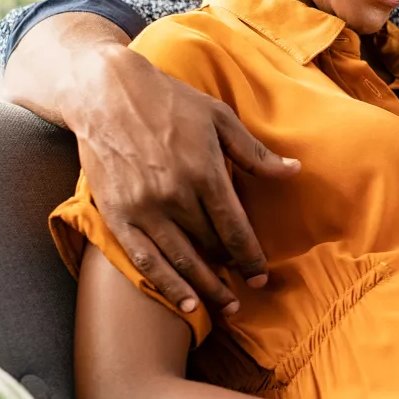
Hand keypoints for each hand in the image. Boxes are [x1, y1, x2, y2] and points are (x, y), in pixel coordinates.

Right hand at [66, 44, 300, 312]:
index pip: (235, 227)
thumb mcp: (219, 118)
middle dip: (231, 271)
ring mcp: (143, 207)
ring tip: (225, 306)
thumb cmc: (169, 101)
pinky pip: (144, 259)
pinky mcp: (116, 214)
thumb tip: (293, 171)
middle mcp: (174, 195)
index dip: (251, 256)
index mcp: (204, 171)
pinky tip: (184, 303)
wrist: (105, 92)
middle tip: (246, 291)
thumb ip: (255, 153)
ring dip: (205, 288)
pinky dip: (165, 284)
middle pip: (210, 247)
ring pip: (180, 260)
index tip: (261, 275)